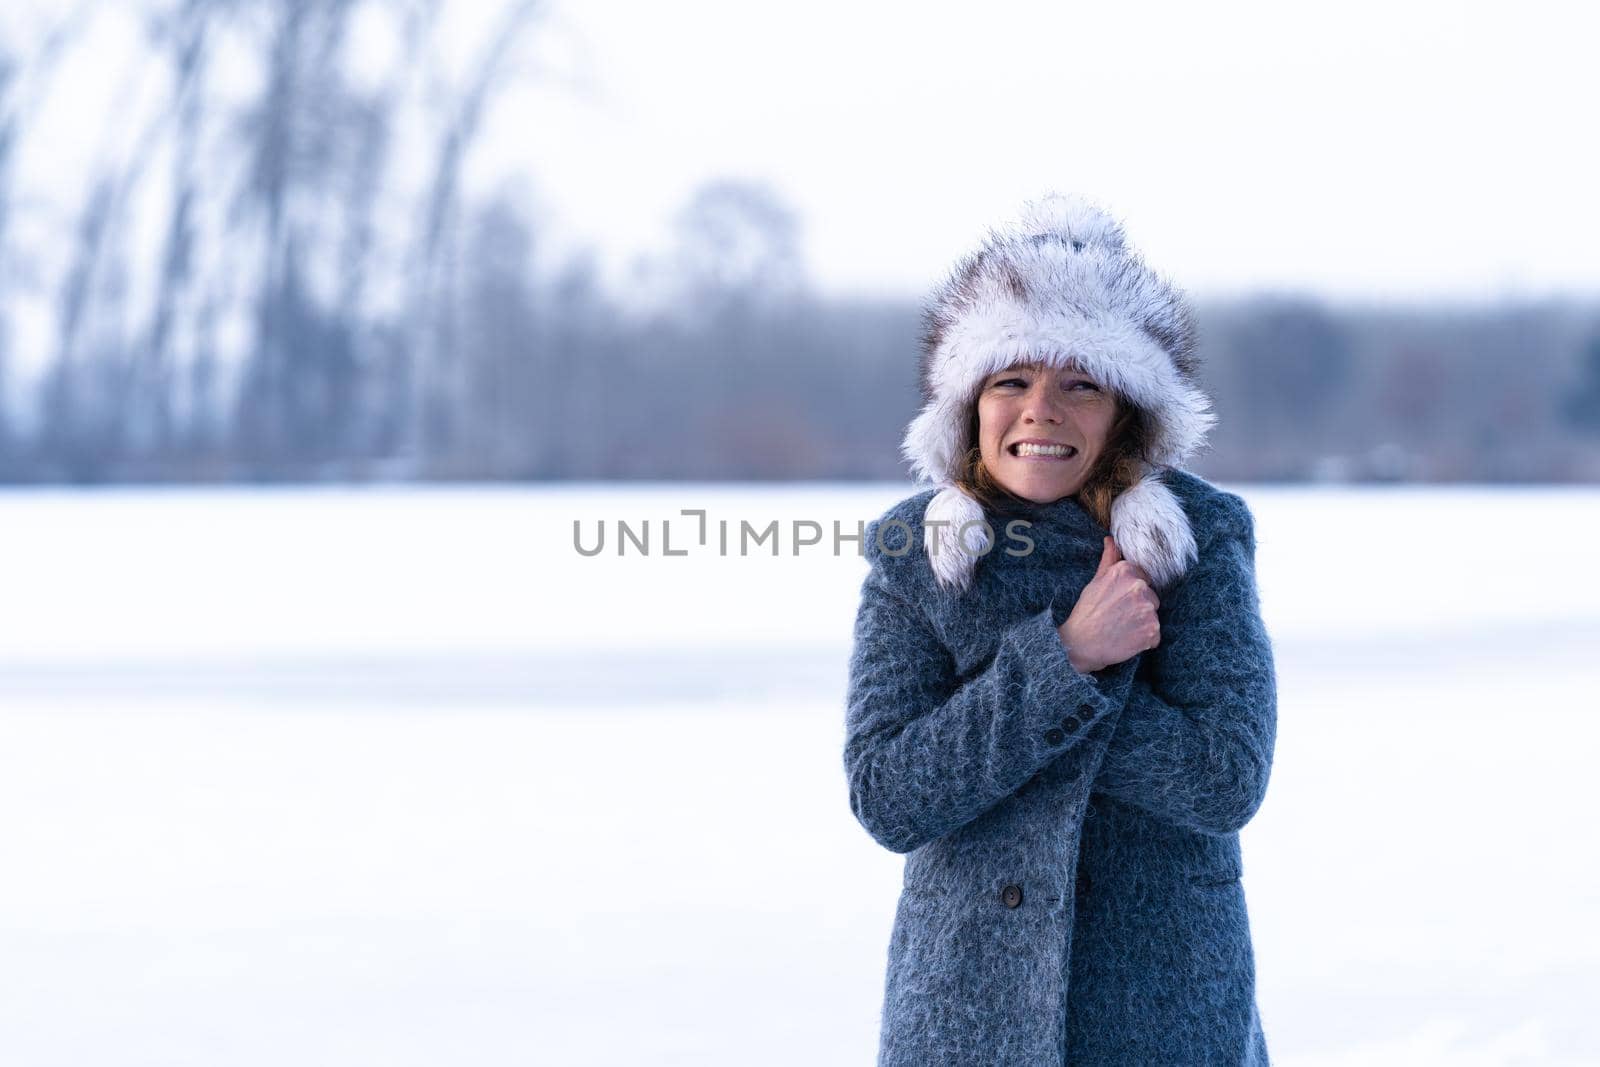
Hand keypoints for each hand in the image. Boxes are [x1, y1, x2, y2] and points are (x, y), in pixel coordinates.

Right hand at [1057, 536, 1160, 672]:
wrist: (1080, 643)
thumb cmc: (1086, 612)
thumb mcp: (1095, 581)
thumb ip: (1108, 560)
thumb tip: (1111, 540)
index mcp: (1126, 572)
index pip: (1143, 578)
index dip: (1131, 593)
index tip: (1118, 602)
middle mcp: (1139, 587)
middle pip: (1151, 597)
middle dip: (1139, 607)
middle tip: (1119, 617)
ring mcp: (1147, 609)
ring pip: (1153, 616)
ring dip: (1142, 624)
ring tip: (1122, 629)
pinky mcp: (1152, 630)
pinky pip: (1155, 636)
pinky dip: (1145, 641)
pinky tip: (1127, 640)